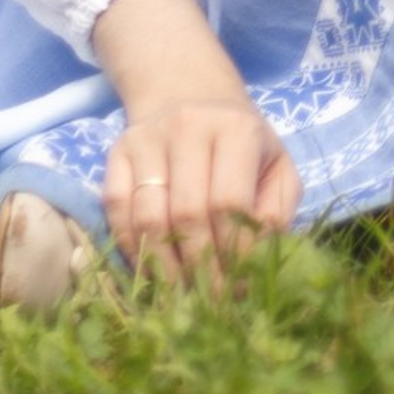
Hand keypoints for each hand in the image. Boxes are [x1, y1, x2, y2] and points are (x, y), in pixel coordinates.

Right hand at [104, 93, 300, 285]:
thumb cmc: (242, 141)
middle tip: (206, 300)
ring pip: (148, 217)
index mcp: (237, 129)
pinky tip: (150, 270)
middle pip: (188, 213)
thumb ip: (276, 210)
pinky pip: (116, 211)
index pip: (230, 202)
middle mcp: (190, 127)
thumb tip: (259, 262)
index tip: (236, 288)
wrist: (191, 92)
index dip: (231, 252)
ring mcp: (149, 138)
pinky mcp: (118, 151)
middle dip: (198, 266)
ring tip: (179, 294)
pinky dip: (131, 248)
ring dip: (163, 266)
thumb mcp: (275, 165)